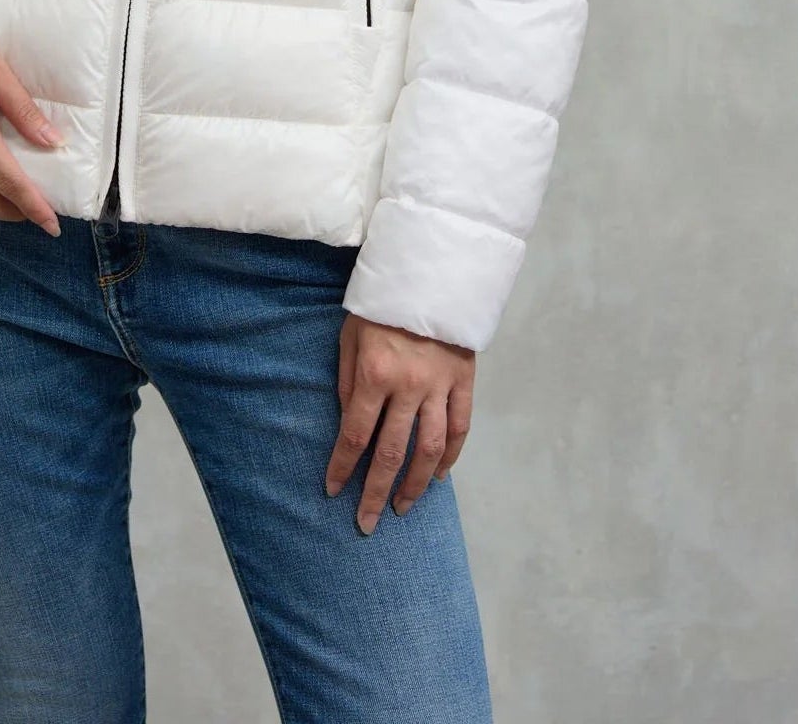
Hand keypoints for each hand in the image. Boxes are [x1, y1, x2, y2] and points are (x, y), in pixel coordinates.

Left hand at [324, 314, 475, 532]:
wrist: (428, 275)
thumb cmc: (379, 306)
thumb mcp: (349, 337)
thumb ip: (347, 382)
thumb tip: (349, 426)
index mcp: (374, 374)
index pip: (355, 434)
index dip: (343, 466)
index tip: (333, 491)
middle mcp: (408, 386)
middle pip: (391, 453)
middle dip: (376, 492)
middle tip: (367, 523)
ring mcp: (439, 386)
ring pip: (429, 449)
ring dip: (414, 484)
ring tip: (403, 507)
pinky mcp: (464, 381)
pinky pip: (459, 428)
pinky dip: (450, 457)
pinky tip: (438, 476)